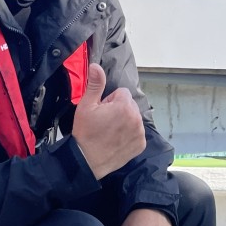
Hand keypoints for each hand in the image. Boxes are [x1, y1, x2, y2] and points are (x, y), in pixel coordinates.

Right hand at [72, 63, 145, 180]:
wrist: (87, 160)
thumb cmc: (85, 133)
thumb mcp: (86, 106)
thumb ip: (95, 84)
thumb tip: (96, 65)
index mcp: (125, 106)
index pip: (121, 93)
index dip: (109, 101)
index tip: (101, 112)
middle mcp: (136, 118)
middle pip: (129, 105)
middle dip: (119, 110)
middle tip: (104, 122)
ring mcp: (140, 133)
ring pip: (133, 118)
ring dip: (125, 122)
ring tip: (110, 132)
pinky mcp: (140, 145)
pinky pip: (137, 132)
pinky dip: (129, 135)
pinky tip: (116, 140)